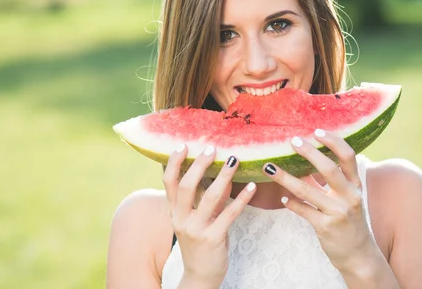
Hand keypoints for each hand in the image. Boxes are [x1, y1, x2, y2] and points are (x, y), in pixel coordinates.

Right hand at [163, 144, 256, 286]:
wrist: (200, 276)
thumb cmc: (201, 242)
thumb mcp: (198, 218)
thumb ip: (206, 198)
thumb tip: (221, 172)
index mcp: (175, 212)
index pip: (169, 182)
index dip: (174, 162)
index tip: (183, 145)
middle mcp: (182, 219)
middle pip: (186, 186)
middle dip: (199, 165)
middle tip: (212, 149)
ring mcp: (196, 229)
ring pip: (209, 197)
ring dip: (224, 176)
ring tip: (234, 160)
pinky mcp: (213, 238)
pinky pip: (229, 214)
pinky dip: (241, 199)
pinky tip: (252, 188)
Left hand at [262, 129, 376, 274]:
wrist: (358, 254)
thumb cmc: (349, 221)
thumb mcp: (345, 198)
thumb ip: (328, 181)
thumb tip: (304, 160)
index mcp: (355, 185)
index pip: (348, 156)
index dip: (333, 141)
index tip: (316, 131)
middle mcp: (349, 196)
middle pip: (328, 169)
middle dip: (309, 153)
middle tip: (292, 141)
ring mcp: (338, 212)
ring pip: (307, 190)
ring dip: (285, 177)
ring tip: (269, 168)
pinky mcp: (325, 227)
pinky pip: (303, 210)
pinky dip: (291, 203)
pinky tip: (283, 198)